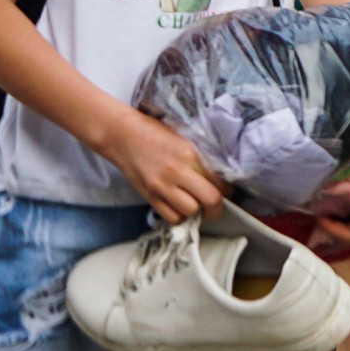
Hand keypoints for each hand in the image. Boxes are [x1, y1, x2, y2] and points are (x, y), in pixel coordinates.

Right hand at [105, 113, 227, 225]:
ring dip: (196, 211)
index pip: (219, 181)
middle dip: (216, 206)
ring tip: (195, 204)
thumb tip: (219, 175)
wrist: (122, 136)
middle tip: (215, 205)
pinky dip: (178, 216)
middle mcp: (177, 173)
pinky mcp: (149, 197)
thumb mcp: (184, 139)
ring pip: (190, 212)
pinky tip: (179, 207)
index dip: (227, 189)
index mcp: (189, 155)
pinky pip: (171, 217)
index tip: (226, 190)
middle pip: (209, 200)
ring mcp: (161, 187)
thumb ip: (200, 158)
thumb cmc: (155, 133)